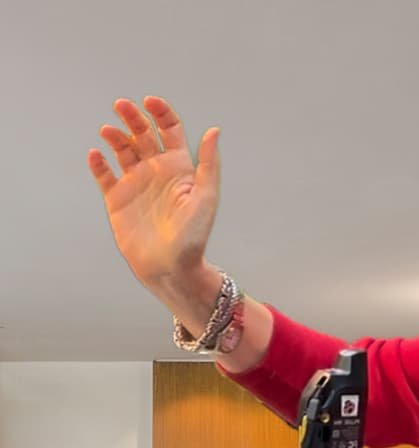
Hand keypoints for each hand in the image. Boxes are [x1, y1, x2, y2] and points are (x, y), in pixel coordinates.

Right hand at [87, 97, 219, 289]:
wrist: (171, 267)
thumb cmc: (194, 235)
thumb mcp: (205, 197)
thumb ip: (208, 164)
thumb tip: (214, 130)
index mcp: (180, 168)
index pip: (169, 130)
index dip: (161, 112)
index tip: (150, 102)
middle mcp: (157, 171)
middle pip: (142, 134)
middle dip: (133, 117)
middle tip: (121, 106)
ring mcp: (136, 184)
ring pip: (122, 150)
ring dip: (115, 136)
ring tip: (108, 132)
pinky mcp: (117, 199)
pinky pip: (104, 175)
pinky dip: (98, 163)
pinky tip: (96, 154)